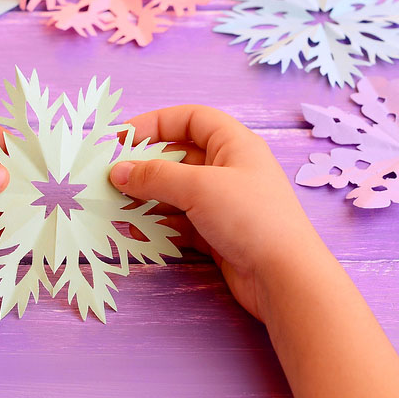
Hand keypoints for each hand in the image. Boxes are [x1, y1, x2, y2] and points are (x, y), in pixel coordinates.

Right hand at [109, 105, 321, 321]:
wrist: (285, 278)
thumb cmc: (250, 218)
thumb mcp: (198, 187)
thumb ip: (155, 176)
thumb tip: (118, 172)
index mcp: (234, 144)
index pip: (191, 119)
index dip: (156, 123)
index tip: (122, 138)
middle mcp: (230, 169)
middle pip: (180, 157)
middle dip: (146, 167)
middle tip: (113, 178)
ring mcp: (225, 204)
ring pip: (177, 192)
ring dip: (148, 198)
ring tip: (118, 206)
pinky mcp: (219, 234)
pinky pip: (181, 222)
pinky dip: (160, 224)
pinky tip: (138, 231)